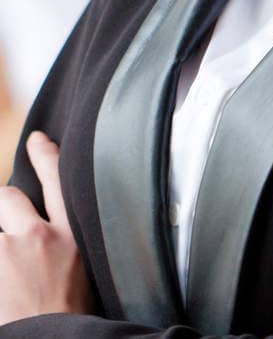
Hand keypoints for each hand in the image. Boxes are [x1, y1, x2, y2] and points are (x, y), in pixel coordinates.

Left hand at [0, 132, 90, 323]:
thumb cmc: (68, 315)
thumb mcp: (81, 272)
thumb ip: (64, 248)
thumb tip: (45, 236)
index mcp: (71, 237)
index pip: (59, 183)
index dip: (46, 156)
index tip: (37, 140)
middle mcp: (38, 236)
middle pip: (8, 196)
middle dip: (1, 206)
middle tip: (6, 229)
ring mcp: (6, 251)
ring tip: (9, 267)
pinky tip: (3, 279)